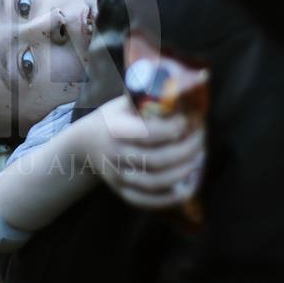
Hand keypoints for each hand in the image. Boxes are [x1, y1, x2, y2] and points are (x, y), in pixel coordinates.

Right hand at [82, 95, 205, 209]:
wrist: (82, 144)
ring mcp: (117, 176)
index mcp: (115, 129)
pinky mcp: (121, 191)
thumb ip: (148, 98)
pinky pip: (146, 201)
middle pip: (157, 159)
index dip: (174, 128)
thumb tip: (188, 82)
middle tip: (201, 139)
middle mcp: (115, 155)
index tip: (190, 120)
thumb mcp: (122, 103)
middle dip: (186, 150)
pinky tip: (188, 188)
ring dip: (182, 172)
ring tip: (198, 159)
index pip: (149, 133)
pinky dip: (169, 199)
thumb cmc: (111, 119)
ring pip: (155, 182)